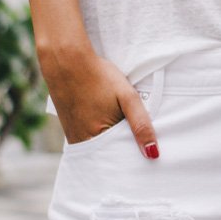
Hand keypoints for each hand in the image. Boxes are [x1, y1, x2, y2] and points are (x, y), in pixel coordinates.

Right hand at [42, 47, 159, 158]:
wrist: (67, 61)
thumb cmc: (99, 76)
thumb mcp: (127, 97)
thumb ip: (141, 125)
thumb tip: (153, 154)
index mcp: (99, 139)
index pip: (123, 158)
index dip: (136, 154)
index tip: (148, 151)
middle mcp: (83, 144)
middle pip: (110, 156)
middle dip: (124, 151)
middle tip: (139, 140)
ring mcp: (74, 138)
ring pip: (100, 149)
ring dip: (112, 144)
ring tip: (121, 129)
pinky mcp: (69, 130)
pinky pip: (89, 141)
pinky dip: (100, 137)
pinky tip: (106, 123)